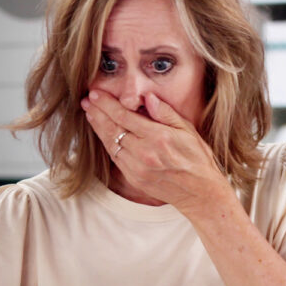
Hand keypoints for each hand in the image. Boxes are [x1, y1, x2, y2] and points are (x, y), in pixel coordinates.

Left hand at [80, 89, 229, 216]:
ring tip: (89, 113)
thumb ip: (166, 113)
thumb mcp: (188, 130)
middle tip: (86, 100)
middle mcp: (144, 153)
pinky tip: (103, 133)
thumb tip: (148, 97)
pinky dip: (106, 143)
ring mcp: (137, 168)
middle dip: (97, 112)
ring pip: (110, 143)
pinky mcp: (134, 178)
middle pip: (113, 129)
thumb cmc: (197, 158)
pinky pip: (115, 157)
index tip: (96, 94)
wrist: (199, 192)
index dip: (107, 104)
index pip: (124, 116)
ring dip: (98, 127)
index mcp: (158, 137)